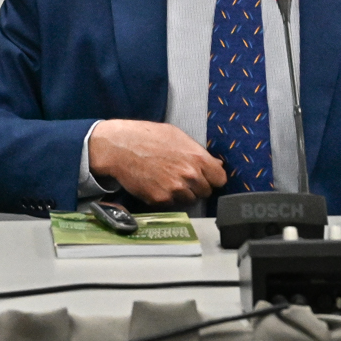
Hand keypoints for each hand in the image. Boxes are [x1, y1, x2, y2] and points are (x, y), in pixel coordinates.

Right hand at [86, 120, 226, 205]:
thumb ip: (198, 152)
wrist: (119, 147)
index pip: (220, 179)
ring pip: (189, 200)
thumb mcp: (176, 136)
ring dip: (183, 194)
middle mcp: (189, 176)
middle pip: (206, 192)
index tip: (206, 177)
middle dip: (197, 186)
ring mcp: (175, 190)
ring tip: (168, 180)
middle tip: (182, 177)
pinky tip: (157, 183)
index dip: (213, 178)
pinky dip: (166, 197)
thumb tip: (216, 164)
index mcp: (197, 158)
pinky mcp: (160, 200)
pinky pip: (171, 204)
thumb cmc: (146, 136)